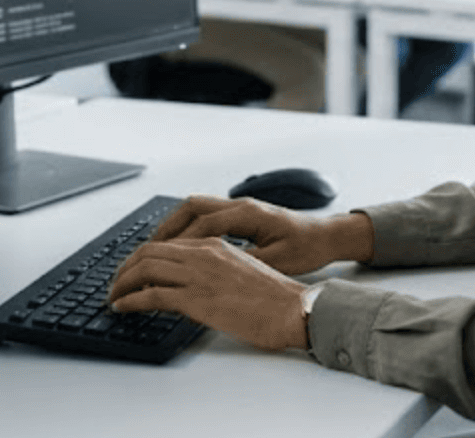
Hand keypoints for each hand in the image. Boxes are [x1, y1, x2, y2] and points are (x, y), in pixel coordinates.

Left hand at [109, 236, 309, 350]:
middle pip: (148, 252)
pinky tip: (122, 307)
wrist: (293, 309)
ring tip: (114, 296)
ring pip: (145, 269)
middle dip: (125, 268)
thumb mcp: (240, 271)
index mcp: (214, 245)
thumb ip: (213, 270)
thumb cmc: (274, 298)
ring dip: (122, 283)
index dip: (141, 256)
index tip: (131, 270)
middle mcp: (203, 254)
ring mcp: (199, 275)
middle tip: (115, 283)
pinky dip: (130, 300)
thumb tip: (191, 284)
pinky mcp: (197, 299)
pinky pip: (151, 296)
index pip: (165, 243)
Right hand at [146, 194, 371, 276]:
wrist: (327, 235)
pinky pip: (205, 215)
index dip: (180, 241)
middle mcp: (240, 205)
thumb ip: (246, 261)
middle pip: (192, 207)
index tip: (161, 258)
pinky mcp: (241, 215)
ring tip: (157, 248)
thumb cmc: (307, 247)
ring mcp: (239, 207)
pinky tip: (181, 248)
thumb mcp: (277, 260)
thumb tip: (214, 269)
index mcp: (248, 213)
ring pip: (196, 208)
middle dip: (167, 228)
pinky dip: (188, 228)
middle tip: (147, 251)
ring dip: (175, 226)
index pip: (203, 221)